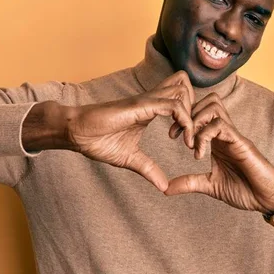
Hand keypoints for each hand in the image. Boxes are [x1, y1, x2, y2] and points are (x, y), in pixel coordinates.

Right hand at [65, 71, 195, 191]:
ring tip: (189, 139)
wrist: (76, 133)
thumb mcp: (130, 158)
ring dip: (192, 115)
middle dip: (197, 109)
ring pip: (182, 91)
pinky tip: (180, 139)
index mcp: (151, 109)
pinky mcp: (141, 106)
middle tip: (194, 136)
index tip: (190, 144)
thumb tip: (164, 187)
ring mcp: (147, 101)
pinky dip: (184, 121)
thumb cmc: (98, 140)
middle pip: (185, 86)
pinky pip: (173, 106)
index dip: (191, 119)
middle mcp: (151, 100)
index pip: (180, 99)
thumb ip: (149, 169)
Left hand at [164, 93, 273, 213]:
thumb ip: (190, 183)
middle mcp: (225, 132)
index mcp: (217, 139)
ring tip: (189, 143)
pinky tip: (199, 154)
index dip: (183, 118)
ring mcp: (233, 135)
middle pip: (206, 101)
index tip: (172, 135)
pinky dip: (204, 136)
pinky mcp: (241, 142)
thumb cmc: (246, 190)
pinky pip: (220, 126)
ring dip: (196, 121)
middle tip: (176, 135)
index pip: (200, 112)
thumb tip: (166, 188)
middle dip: (187, 114)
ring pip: (213, 106)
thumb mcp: (211, 186)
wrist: (269, 199)